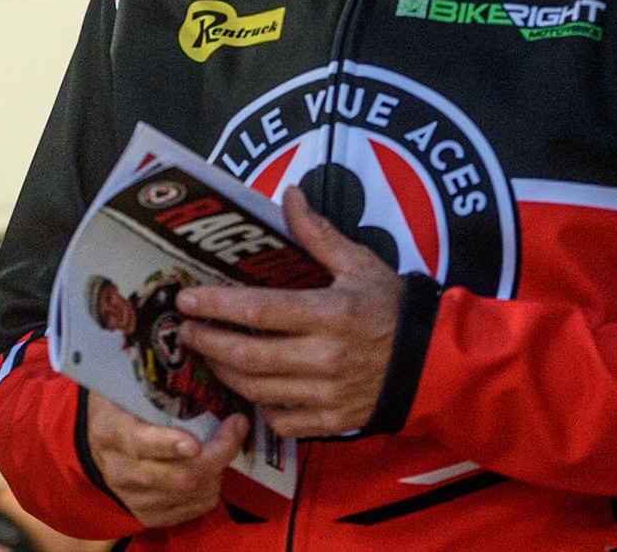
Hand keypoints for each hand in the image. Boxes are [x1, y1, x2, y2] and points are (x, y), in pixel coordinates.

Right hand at [84, 390, 249, 527]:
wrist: (94, 446)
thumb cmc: (117, 407)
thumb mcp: (122, 386)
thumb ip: (146, 375)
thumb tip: (182, 341)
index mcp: (110, 432)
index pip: (140, 444)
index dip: (169, 445)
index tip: (194, 443)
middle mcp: (119, 471)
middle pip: (179, 476)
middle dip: (218, 453)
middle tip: (237, 427)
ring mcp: (134, 498)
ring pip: (192, 493)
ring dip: (218, 469)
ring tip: (223, 444)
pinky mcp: (149, 515)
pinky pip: (194, 508)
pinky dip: (210, 488)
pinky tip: (209, 468)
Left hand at [177, 186, 403, 437]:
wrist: (432, 362)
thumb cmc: (391, 308)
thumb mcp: (358, 263)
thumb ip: (317, 234)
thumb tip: (289, 194)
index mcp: (329, 314)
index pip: (259, 311)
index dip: (216, 306)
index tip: (185, 299)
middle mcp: (324, 358)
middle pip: (248, 356)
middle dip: (207, 342)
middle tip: (183, 330)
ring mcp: (328, 395)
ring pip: (257, 390)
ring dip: (223, 372)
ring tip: (206, 353)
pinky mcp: (333, 422)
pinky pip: (282, 421)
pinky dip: (258, 406)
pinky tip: (248, 387)